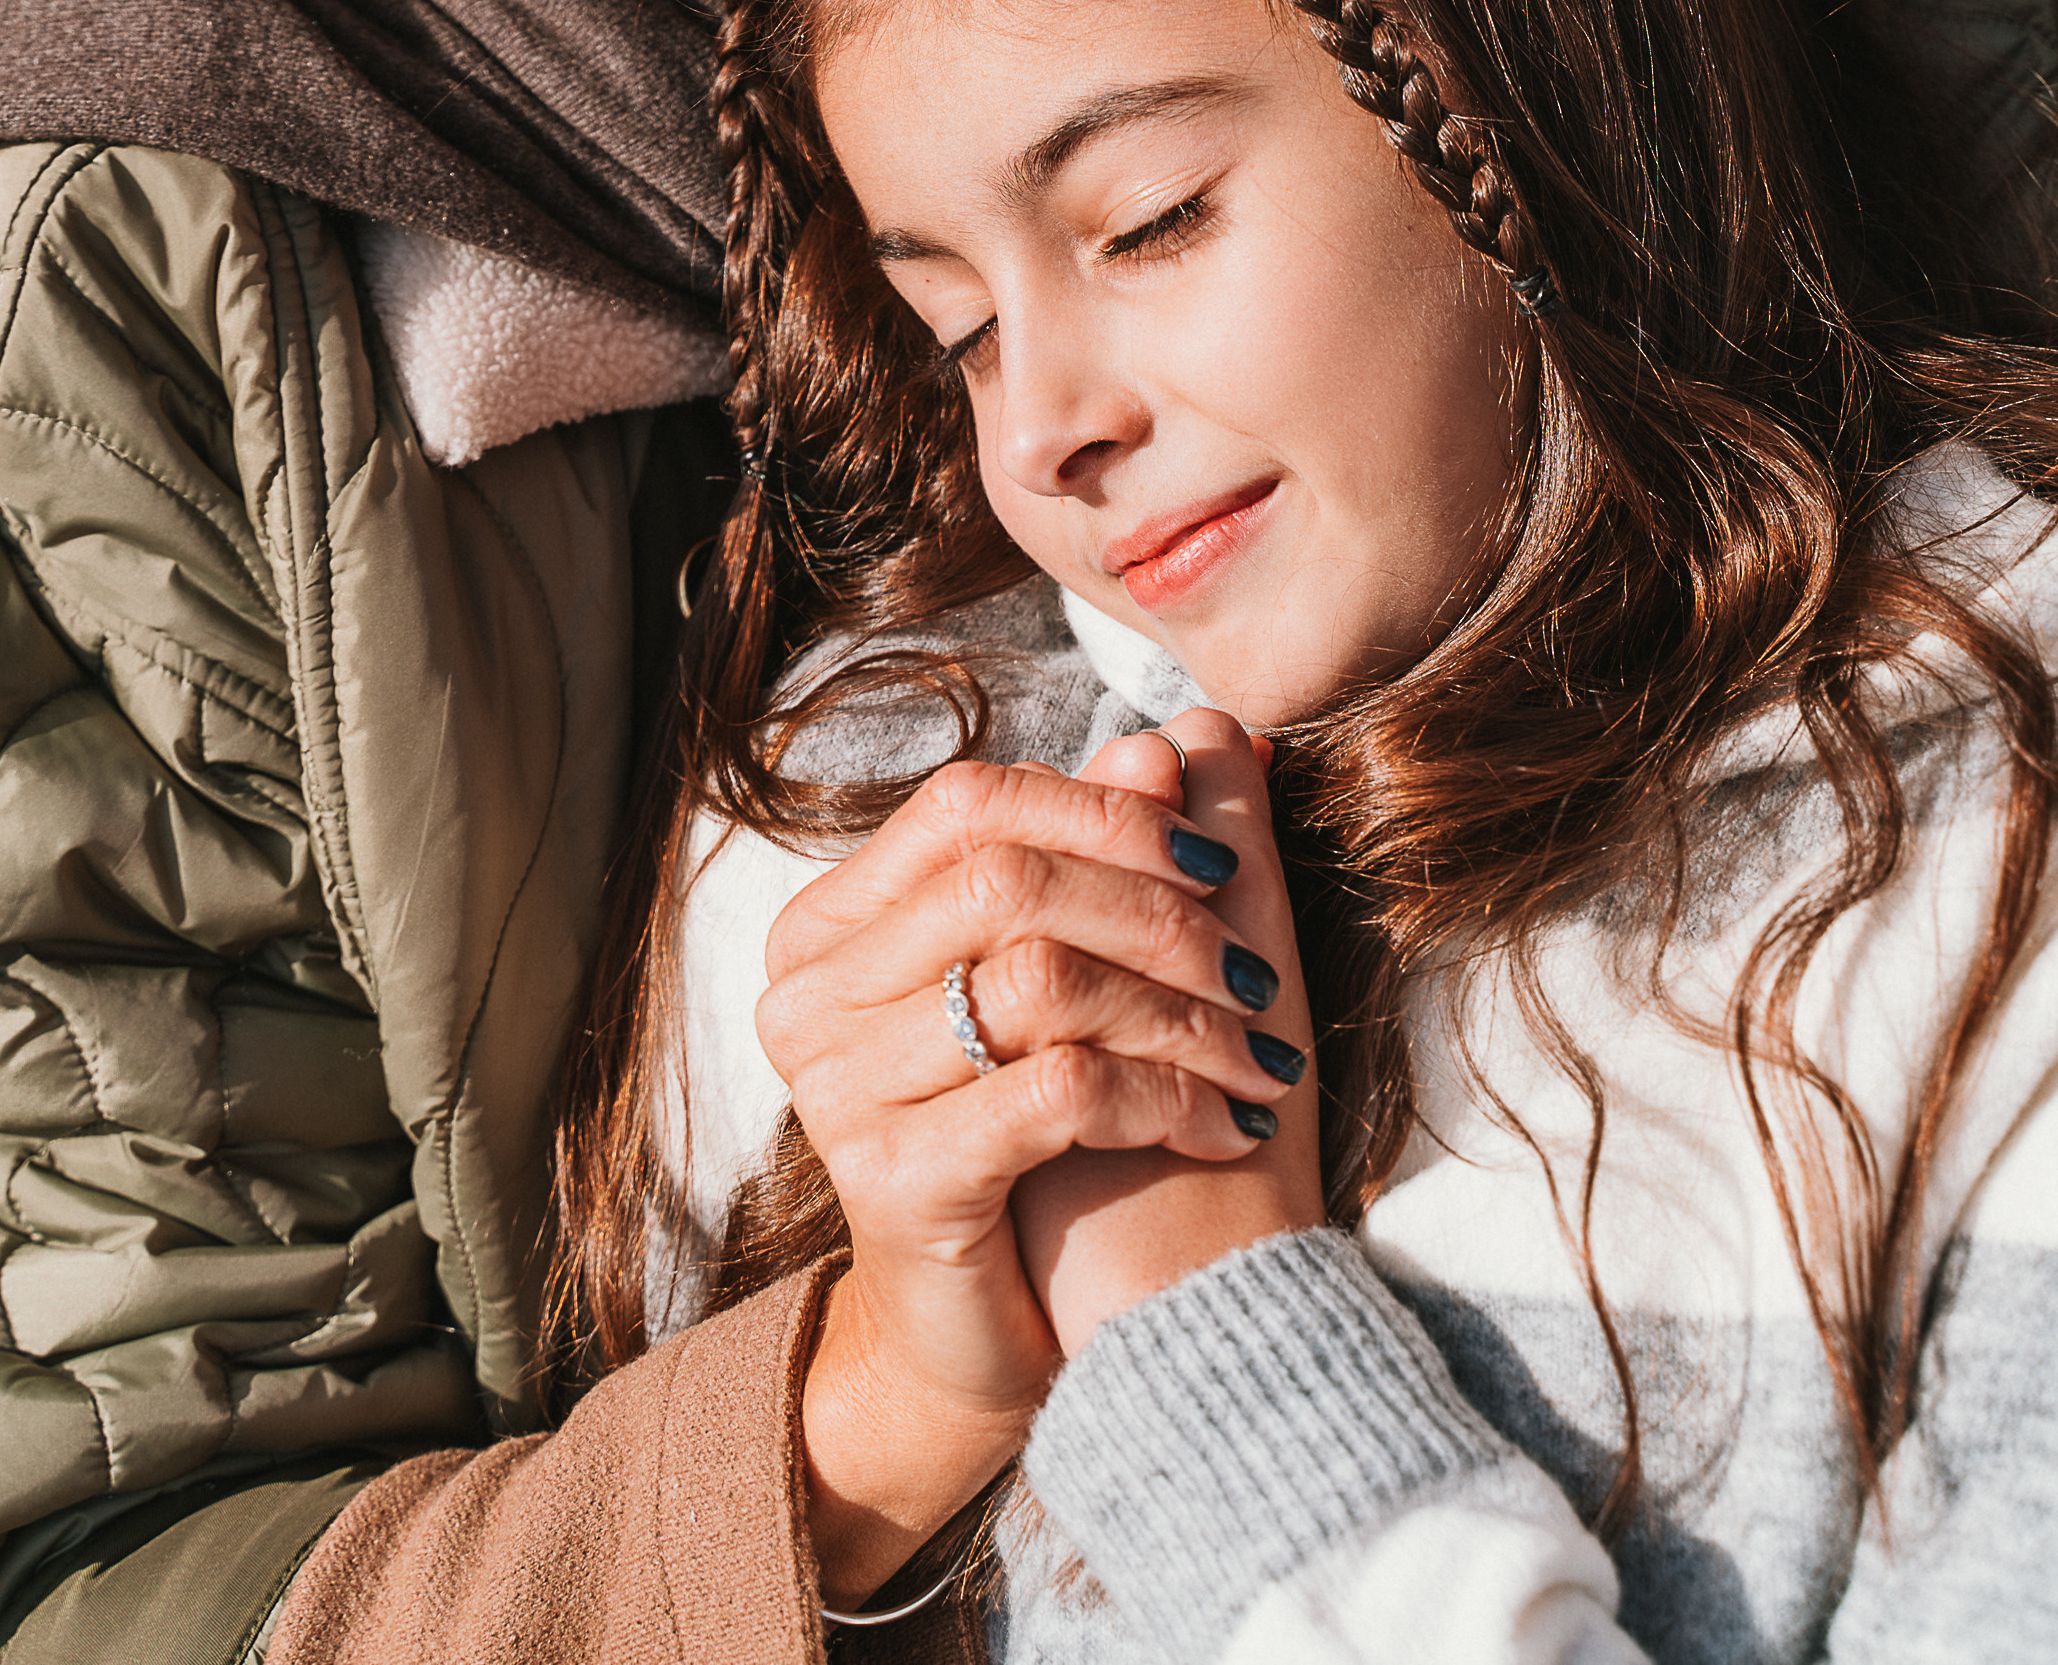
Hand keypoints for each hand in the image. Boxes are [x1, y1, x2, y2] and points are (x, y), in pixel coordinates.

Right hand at [758, 753, 1307, 1603]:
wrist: (986, 1333)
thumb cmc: (1035, 1139)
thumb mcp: (1081, 979)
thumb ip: (1116, 853)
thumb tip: (1188, 733)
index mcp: (834, 920)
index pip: (969, 802)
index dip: (1104, 815)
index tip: (1215, 865)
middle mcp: (810, 990)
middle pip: (1006, 882)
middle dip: (1157, 916)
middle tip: (1253, 971)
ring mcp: (835, 1087)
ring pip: (1041, 983)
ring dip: (1180, 1016)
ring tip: (1257, 1056)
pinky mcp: (891, 1181)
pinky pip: (1057, 1091)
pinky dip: (1166, 1095)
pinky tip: (1226, 1123)